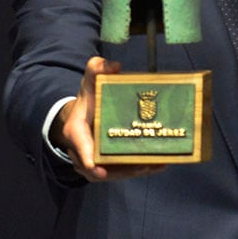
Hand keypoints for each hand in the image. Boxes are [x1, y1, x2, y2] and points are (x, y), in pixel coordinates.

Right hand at [56, 56, 165, 182]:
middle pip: (99, 168)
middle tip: (142, 165)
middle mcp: (83, 152)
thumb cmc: (89, 99)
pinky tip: (161, 163)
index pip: (79, 145)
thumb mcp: (91, 81)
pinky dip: (141, 169)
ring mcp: (95, 163)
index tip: (98, 169)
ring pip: (114, 172)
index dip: (87, 157)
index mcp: (76, 132)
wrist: (85, 116)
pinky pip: (123, 172)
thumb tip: (114, 66)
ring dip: (135, 170)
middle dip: (121, 169)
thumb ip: (96, 68)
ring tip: (157, 163)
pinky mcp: (109, 166)